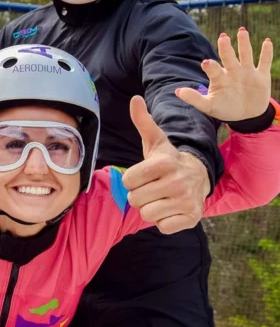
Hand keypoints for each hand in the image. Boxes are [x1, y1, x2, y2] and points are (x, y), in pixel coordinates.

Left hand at [123, 96, 209, 233]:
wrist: (199, 176)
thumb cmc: (167, 160)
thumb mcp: (155, 141)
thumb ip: (143, 122)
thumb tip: (135, 99)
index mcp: (164, 163)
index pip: (128, 181)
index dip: (132, 180)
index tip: (144, 175)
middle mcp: (177, 181)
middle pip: (135, 199)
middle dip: (139, 195)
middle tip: (152, 187)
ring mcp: (186, 201)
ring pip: (146, 214)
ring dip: (150, 208)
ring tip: (160, 197)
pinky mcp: (192, 218)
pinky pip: (162, 227)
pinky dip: (163, 220)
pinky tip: (171, 208)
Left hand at [175, 28, 272, 120]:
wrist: (245, 115)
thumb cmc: (224, 108)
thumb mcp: (208, 106)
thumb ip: (194, 99)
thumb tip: (177, 91)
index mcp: (219, 78)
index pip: (213, 69)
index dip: (210, 66)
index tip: (206, 63)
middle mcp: (232, 72)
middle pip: (228, 57)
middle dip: (225, 48)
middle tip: (222, 37)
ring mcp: (247, 72)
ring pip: (245, 55)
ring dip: (244, 43)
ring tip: (242, 31)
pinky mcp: (261, 76)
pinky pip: (264, 62)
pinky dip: (266, 52)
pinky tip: (267, 41)